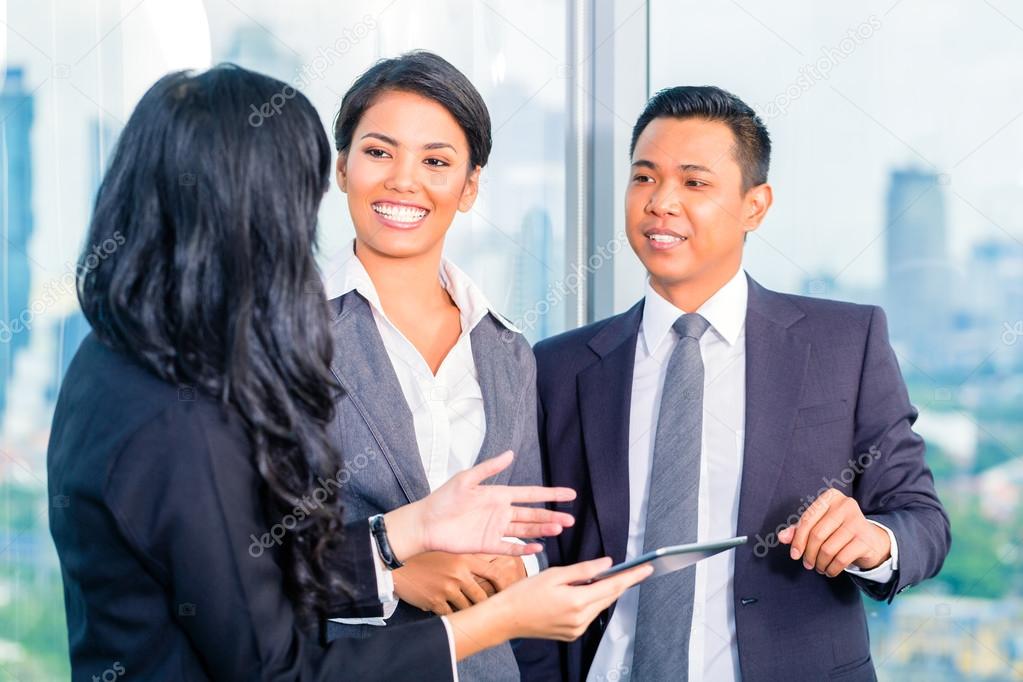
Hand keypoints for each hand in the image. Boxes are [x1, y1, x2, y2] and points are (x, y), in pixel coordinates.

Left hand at [384, 451, 575, 560]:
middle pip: (533, 514)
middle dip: (552, 516)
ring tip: (560, 529)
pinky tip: (539, 547)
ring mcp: (496, 530)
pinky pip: (510, 547)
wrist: (425, 523)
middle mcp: (501, 512)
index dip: (550, 494)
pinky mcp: (488, 545)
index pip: (530, 494)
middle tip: (571, 519)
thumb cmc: (443, 498)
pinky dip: (524, 548)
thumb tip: (510, 453)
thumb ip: (489, 468)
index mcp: (499, 495)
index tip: (570, 494)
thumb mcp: (466, 478)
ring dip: (542, 530)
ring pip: (526, 530)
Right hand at [393, 552, 493, 614]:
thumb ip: (467, 558)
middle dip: (485, 603)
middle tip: (488, 608)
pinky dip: (450, 614)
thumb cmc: (425, 555)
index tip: (506, 592)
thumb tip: (488, 568)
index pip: (494, 572)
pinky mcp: (434, 601)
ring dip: (467, 610)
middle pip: (482, 595)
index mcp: (464, 558)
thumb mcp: (448, 550)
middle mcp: (458, 573)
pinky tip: (447, 610)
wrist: (397, 564)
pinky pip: (450, 614)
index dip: (503, 585)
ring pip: (466, 607)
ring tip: (467, 610)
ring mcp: (446, 588)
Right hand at [446, 558, 653, 659]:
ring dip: (605, 592)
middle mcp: (581, 619)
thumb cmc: (526, 593)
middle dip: (621, 583)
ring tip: (607, 577)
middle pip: (609, 597)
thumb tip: (607, 564)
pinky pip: (589, 614)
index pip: (612, 587)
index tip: (647, 568)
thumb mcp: (555, 574)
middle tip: (635, 570)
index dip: (631, 577)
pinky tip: (588, 591)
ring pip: (600, 606)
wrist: (507, 618)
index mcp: (577, 602)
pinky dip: (593, 601)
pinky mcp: (572, 634)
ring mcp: (577, 629)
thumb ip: (584, 569)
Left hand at [778, 488, 890, 576]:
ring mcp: (858, 522)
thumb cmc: (837, 530)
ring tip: (819, 567)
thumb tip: (781, 537)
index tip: (794, 555)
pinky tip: (830, 571)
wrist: (870, 540)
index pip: (807, 519)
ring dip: (820, 563)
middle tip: (807, 564)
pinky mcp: (865, 540)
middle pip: (817, 535)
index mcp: (831, 497)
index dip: (798, 540)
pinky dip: (832, 569)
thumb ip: (798, 529)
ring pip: (828, 549)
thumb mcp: (817, 525)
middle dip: (809, 554)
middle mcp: (846, 505)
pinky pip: (841, 559)